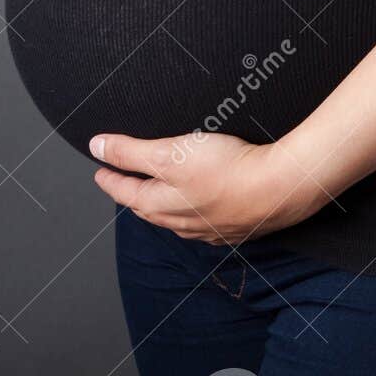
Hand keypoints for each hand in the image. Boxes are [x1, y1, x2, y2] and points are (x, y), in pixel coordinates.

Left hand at [88, 128, 322, 242]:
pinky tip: (200, 209)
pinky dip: (191, 214)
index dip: (110, 178)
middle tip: (123, 182)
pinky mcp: (234, 227)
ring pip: (175, 219)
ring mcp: (208, 229)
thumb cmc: (227, 170)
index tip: (100, 170)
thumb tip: (96, 147)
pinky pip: (202, 224)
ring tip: (156, 195)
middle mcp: (181, 223)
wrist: (278, 189)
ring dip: (161, 206)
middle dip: (133, 195)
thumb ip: (131, 151)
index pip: (126, 191)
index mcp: (161, 204)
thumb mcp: (170, 152)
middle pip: (148, 208)